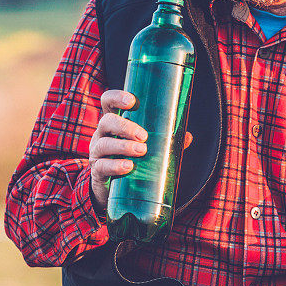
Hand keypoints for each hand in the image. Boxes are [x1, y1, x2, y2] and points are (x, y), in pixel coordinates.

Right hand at [89, 90, 192, 211]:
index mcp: (113, 122)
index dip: (116, 97)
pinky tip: (128, 167)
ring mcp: (97, 152)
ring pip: (104, 144)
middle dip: (124, 126)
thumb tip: (188, 136)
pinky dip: (115, 165)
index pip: (108, 101)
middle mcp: (102, 134)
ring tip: (141, 151)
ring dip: (123, 146)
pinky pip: (102, 166)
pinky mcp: (96, 171)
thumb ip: (164, 141)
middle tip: (143, 136)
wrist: (111, 189)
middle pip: (106, 121)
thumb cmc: (129, 159)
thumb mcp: (144, 146)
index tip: (132, 101)